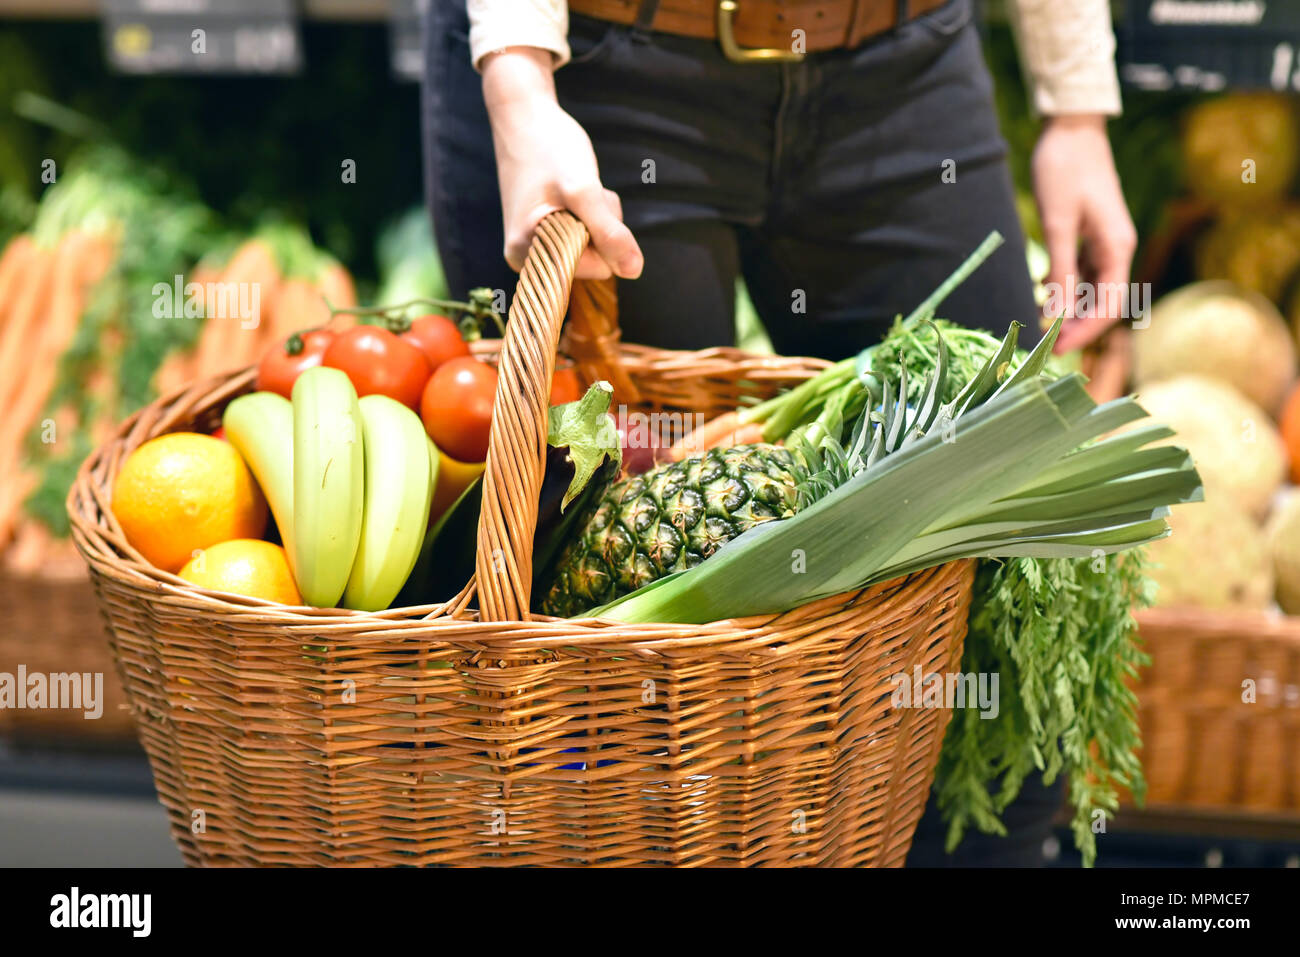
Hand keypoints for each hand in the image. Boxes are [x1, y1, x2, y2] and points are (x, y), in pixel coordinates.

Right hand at [482, 47, 642, 279]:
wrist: (523, 116)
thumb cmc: (549, 147)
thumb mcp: (583, 189)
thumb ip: (609, 232)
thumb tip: (634, 270)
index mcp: (526, 253)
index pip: (597, 268)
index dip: (603, 234)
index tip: (583, 201)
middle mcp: (525, 257)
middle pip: (595, 260)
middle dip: (600, 226)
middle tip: (580, 192)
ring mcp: (533, 246)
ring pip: (592, 246)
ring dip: (596, 217)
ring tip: (574, 188)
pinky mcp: (542, 233)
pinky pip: (582, 234)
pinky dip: (588, 213)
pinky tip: (571, 192)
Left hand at [1031, 114, 1136, 353]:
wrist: (1070, 128)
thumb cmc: (1064, 170)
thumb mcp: (1057, 224)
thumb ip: (1061, 270)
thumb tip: (1057, 315)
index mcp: (1117, 247)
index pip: (1109, 305)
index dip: (1085, 332)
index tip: (1057, 349)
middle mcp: (1118, 248)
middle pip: (1104, 301)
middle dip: (1077, 326)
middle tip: (1045, 346)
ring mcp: (1106, 241)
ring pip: (1093, 288)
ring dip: (1071, 309)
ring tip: (1042, 327)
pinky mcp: (1092, 233)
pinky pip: (1084, 271)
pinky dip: (1067, 287)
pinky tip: (1044, 295)